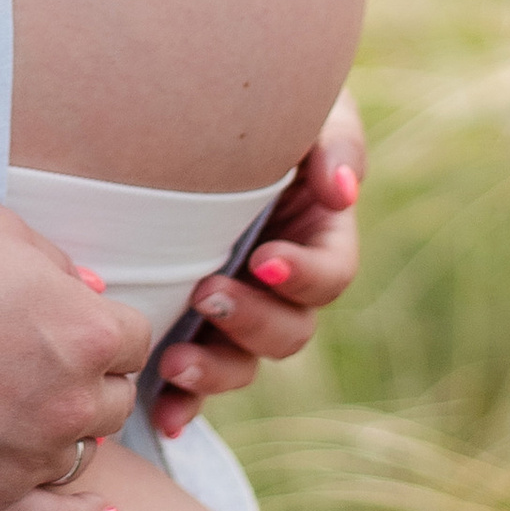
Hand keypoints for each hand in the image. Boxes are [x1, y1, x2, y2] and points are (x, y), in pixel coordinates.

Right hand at [0, 199, 144, 510]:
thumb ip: (56, 261)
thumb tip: (91, 291)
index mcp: (85, 330)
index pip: (134, 340)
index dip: (103, 329)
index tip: (70, 325)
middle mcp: (72, 400)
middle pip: (114, 401)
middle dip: (88, 380)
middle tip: (39, 365)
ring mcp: (33, 458)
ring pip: (84, 453)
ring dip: (67, 432)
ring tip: (29, 413)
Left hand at [148, 88, 365, 440]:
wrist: (178, 93)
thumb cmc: (256, 92)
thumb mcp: (308, 102)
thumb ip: (334, 139)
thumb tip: (344, 193)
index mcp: (315, 234)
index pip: (329, 275)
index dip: (304, 276)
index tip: (264, 259)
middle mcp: (280, 281)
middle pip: (289, 331)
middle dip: (252, 322)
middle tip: (208, 295)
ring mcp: (235, 305)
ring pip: (242, 362)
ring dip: (215, 372)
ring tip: (174, 363)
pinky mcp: (188, 321)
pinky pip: (193, 376)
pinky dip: (182, 402)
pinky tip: (165, 417)